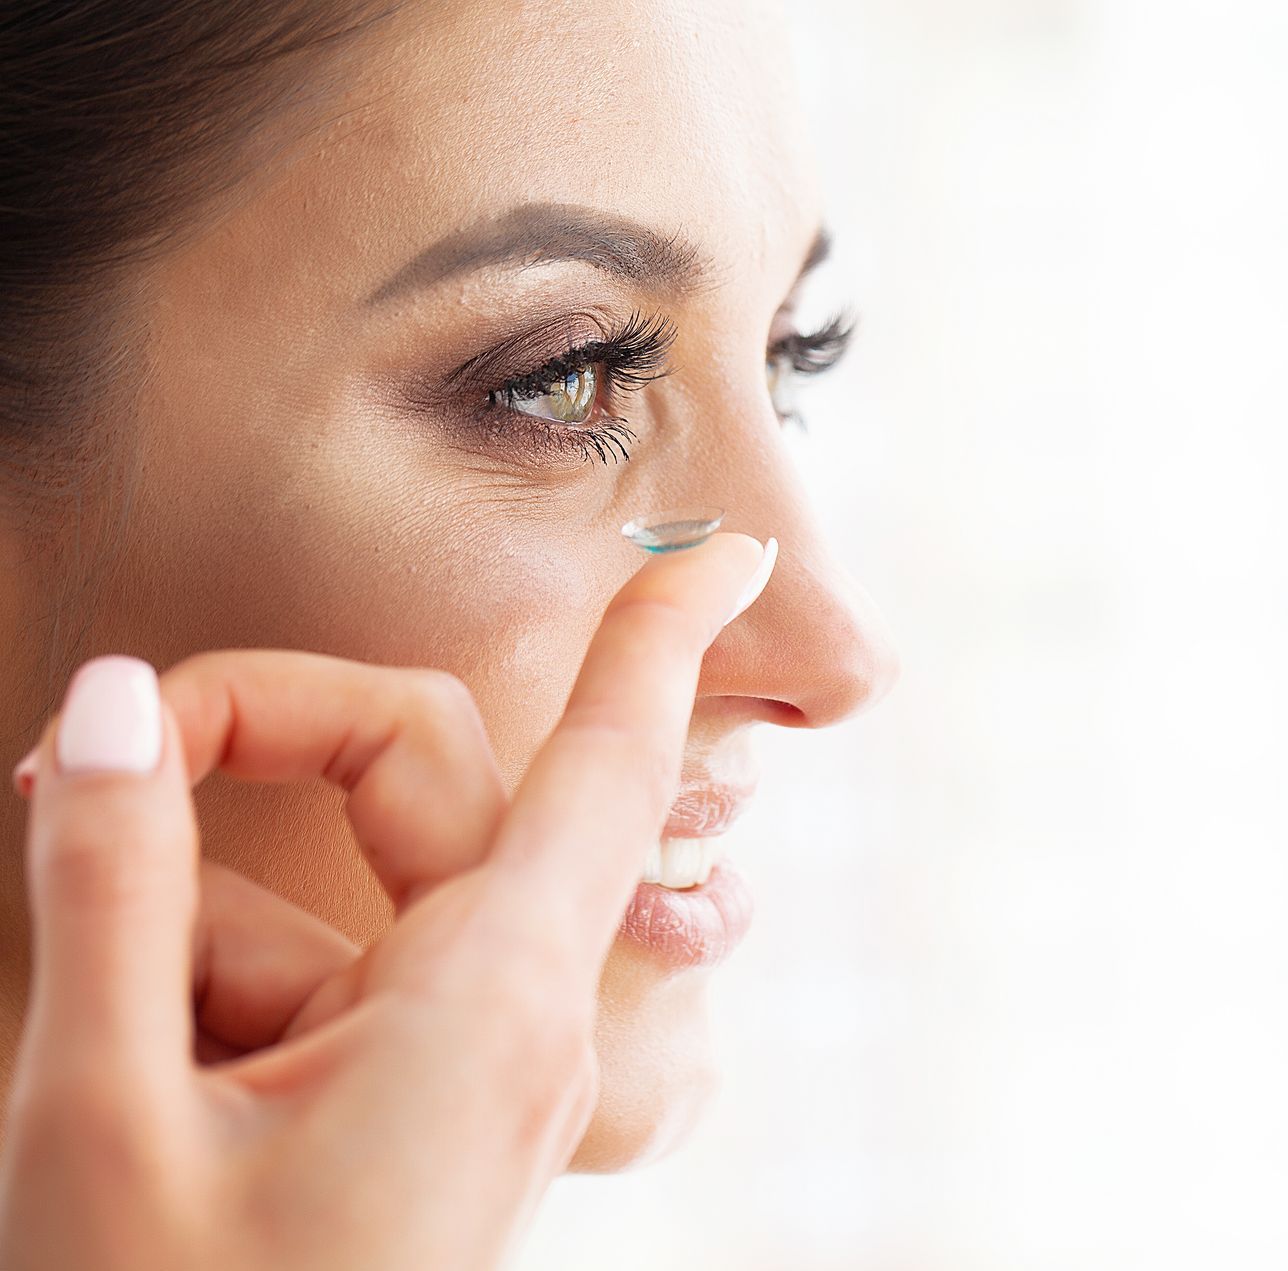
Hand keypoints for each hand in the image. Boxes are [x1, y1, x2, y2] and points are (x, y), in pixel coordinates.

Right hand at [0, 531, 767, 1270]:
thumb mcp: (105, 1114)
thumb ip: (110, 887)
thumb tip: (110, 708)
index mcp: (485, 1001)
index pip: (602, 765)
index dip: (662, 638)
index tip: (726, 549)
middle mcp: (506, 1007)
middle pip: (418, 775)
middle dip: (256, 742)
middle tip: (81, 766)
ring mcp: (464, 1048)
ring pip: (337, 885)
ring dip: (192, 922)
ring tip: (96, 1038)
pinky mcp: (415, 1084)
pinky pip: (320, 968)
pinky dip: (211, 984)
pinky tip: (135, 1074)